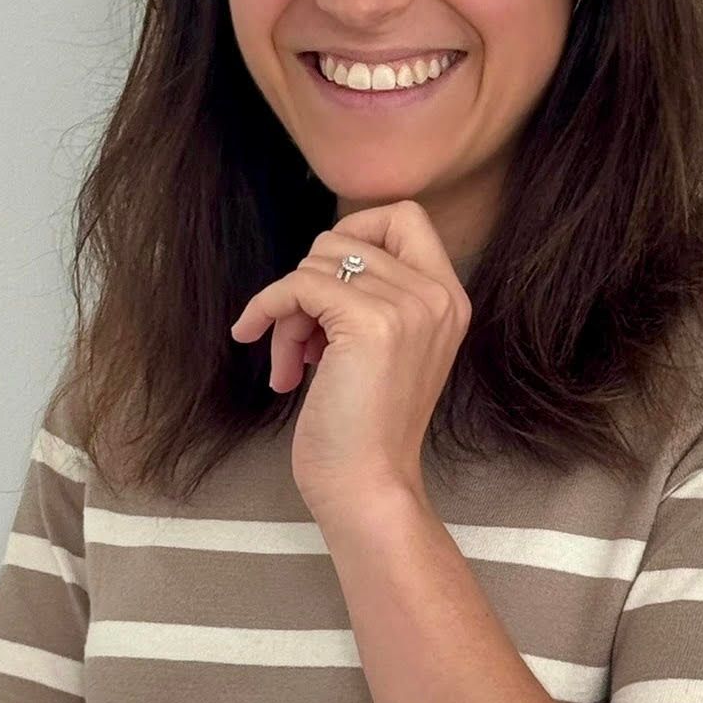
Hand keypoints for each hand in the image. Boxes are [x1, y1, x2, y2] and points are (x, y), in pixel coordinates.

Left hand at [227, 200, 470, 520]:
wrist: (368, 487)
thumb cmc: (363, 430)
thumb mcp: (383, 348)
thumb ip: (371, 296)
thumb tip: (319, 258)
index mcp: (448, 298)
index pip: (404, 215)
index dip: (354, 232)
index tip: (327, 283)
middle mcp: (438, 295)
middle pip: (346, 236)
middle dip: (307, 282)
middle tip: (302, 337)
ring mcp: (409, 306)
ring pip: (316, 261)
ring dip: (287, 310)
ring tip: (292, 362)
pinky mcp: (370, 323)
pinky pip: (296, 285)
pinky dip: (265, 309)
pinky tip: (254, 341)